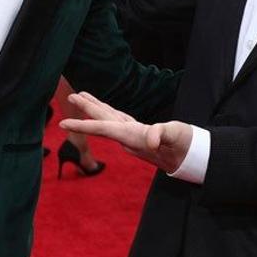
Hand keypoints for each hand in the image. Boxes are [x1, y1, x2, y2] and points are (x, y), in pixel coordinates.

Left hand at [60, 91, 192, 172]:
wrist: (194, 160)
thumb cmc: (186, 146)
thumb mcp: (176, 136)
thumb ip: (163, 134)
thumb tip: (152, 138)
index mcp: (133, 136)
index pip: (102, 128)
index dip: (81, 125)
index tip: (62, 123)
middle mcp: (129, 138)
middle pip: (102, 121)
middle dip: (85, 109)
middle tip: (71, 96)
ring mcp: (134, 136)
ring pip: (109, 119)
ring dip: (95, 108)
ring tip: (82, 96)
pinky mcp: (141, 134)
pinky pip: (119, 121)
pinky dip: (109, 113)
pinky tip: (106, 110)